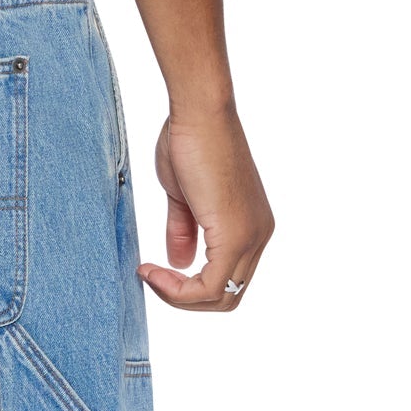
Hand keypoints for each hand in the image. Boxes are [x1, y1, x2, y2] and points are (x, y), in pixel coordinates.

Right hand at [138, 108, 272, 311]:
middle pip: (227, 297)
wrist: (199, 112)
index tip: (153, 270)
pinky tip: (153, 272)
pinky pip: (209, 287)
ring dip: (179, 297)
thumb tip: (179, 263)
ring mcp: (251, 236)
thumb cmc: (190, 141)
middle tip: (153, 278)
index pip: (226, 280)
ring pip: (220, 298)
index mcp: (251, 226)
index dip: (187, 288)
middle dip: (184, 298)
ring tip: (151, 275)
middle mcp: (259, 235)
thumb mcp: (183, 198)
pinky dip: (177, 290)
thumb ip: (183, 232)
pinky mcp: (236, 235)